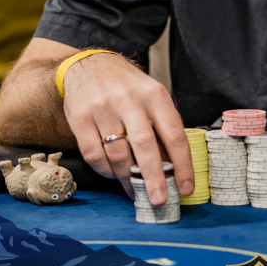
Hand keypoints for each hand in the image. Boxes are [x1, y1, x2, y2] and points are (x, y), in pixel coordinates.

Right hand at [61, 52, 193, 204]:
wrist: (91, 65)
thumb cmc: (128, 87)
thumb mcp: (152, 97)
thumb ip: (162, 127)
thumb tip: (172, 170)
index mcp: (155, 95)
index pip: (174, 135)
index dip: (182, 165)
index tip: (185, 188)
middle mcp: (130, 100)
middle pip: (145, 146)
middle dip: (154, 178)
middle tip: (159, 201)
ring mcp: (103, 109)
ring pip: (118, 154)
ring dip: (127, 178)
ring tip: (134, 190)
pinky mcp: (81, 118)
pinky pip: (94, 155)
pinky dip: (105, 171)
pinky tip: (113, 174)